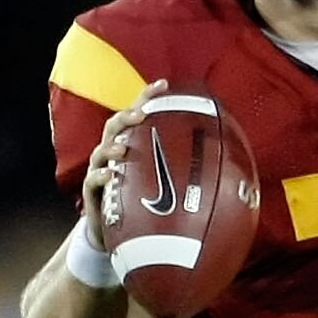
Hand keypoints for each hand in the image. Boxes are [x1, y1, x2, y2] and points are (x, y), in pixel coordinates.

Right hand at [79, 80, 172, 230]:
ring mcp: (101, 171)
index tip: (165, 84)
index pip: (136, 114)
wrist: (115, 233)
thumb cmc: (141, 202)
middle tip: (140, 116)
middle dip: (126, 117)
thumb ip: (182, 167)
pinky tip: (111, 174)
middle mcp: (113, 154)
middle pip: (114, 126)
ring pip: (100, 151)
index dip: (147, 97)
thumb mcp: (161, 181)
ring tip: (123, 148)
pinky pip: (93, 181)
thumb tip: (224, 161)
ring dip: (111, 146)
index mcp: (130, 145)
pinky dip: (101, 175)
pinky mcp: (93, 193)